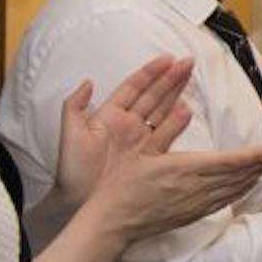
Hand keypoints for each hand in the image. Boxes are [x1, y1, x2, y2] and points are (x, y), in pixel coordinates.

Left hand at [53, 55, 197, 207]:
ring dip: (176, 96)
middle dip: (170, 78)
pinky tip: (186, 111)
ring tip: (190, 80)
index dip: (150, 72)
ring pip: (162, 112)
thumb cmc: (73, 171)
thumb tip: (88, 81)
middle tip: (188, 62)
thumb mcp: (70, 134)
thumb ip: (75, 105)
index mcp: (109, 116)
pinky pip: (166, 136)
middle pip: (153, 96)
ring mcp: (141, 141)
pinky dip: (177, 123)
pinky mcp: (150, 158)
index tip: (167, 58)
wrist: (80, 203)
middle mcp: (128, 125)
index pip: (133, 88)